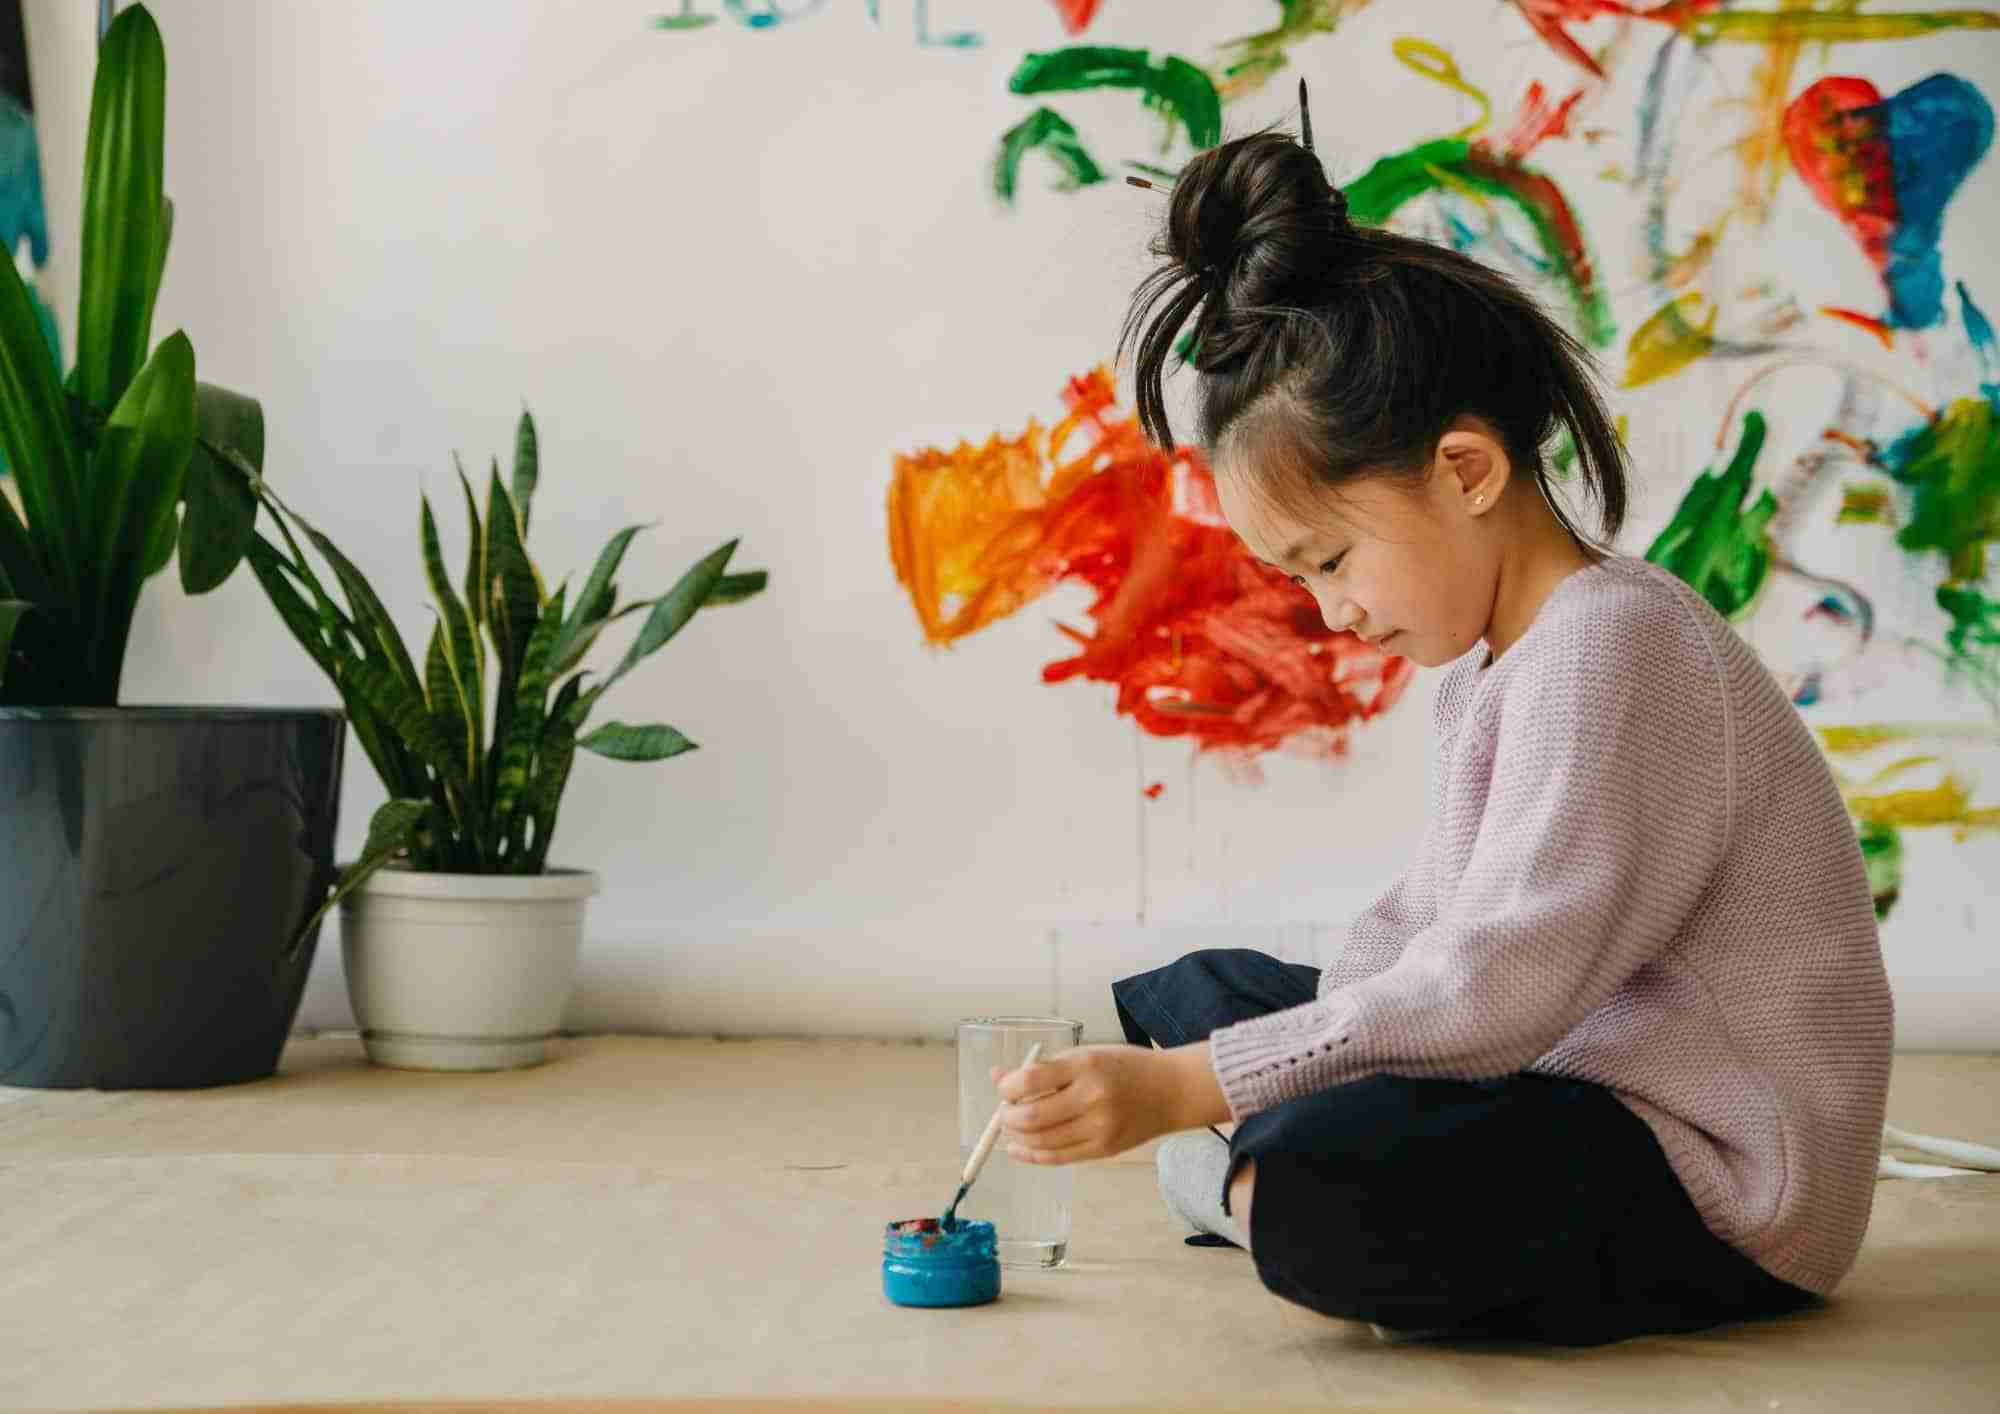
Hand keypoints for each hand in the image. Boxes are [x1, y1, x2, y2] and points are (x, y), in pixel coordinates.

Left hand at [989, 1043, 1183, 1165]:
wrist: (1172, 1091)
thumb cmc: (1124, 1068)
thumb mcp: (1085, 1055)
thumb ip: (1043, 1068)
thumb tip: (997, 1077)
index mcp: (1086, 1065)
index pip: (1031, 1081)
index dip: (1007, 1088)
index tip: (1004, 1087)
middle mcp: (1093, 1098)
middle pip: (1032, 1117)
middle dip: (1007, 1117)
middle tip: (1004, 1112)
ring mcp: (1100, 1128)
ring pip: (1041, 1142)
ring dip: (1016, 1137)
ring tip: (1012, 1128)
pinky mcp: (1104, 1150)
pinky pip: (1058, 1158)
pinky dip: (1032, 1155)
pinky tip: (1019, 1149)